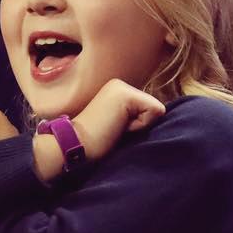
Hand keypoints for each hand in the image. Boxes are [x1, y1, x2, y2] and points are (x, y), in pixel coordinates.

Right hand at [34, 79, 165, 181]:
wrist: (75, 147)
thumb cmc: (96, 144)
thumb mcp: (118, 126)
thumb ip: (134, 118)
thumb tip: (157, 121)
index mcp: (117, 92)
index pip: (149, 109)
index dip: (139, 127)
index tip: (115, 131)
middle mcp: (120, 85)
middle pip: (154, 109)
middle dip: (140, 126)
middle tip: (115, 131)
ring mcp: (122, 87)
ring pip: (156, 110)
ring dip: (139, 126)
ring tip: (116, 129)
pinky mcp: (126, 94)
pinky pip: (155, 111)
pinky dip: (140, 126)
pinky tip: (118, 127)